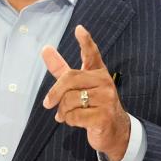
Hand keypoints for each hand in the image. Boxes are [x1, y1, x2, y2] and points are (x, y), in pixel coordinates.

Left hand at [42, 25, 130, 160]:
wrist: (115, 131)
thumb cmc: (93, 105)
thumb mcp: (78, 86)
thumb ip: (62, 69)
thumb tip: (45, 48)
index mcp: (98, 72)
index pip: (92, 54)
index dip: (85, 42)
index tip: (79, 29)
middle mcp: (105, 82)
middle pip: (69, 79)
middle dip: (54, 93)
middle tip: (48, 104)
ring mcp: (107, 99)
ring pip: (69, 100)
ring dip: (62, 111)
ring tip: (67, 115)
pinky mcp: (104, 116)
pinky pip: (74, 116)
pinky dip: (69, 121)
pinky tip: (75, 122)